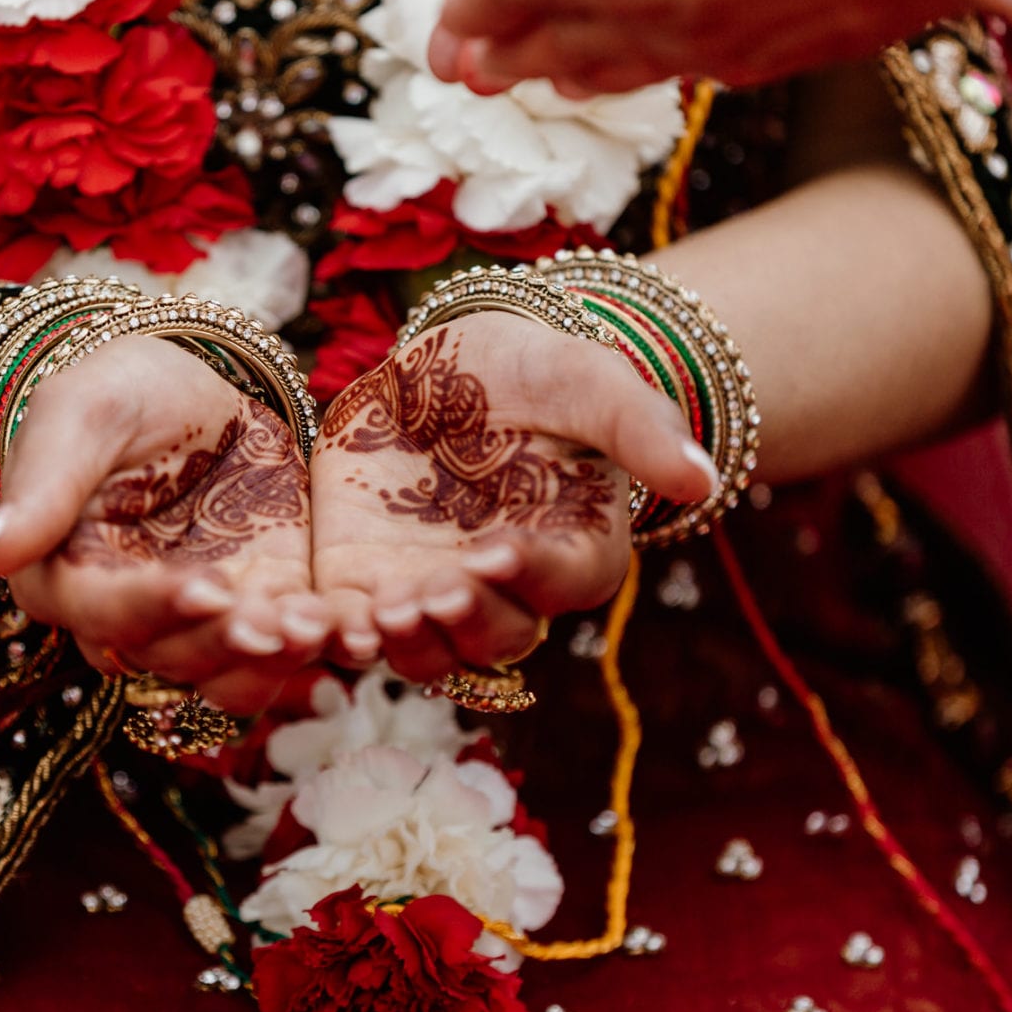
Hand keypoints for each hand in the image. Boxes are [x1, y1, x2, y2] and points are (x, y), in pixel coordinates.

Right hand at [0, 337, 327, 713]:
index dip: (150, 607)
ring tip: (320, 630)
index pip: (99, 610)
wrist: (190, 391)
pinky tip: (351, 630)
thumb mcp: (83, 415)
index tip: (203, 587)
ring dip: (274, 662)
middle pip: (169, 656)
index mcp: (64, 573)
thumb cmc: (118, 395)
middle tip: (276, 622)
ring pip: (226, 675)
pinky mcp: (260, 607)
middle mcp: (127, 615)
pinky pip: (283, 650)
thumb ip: (44, 485)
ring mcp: (198, 620)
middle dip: (225, 643)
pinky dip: (316, 649)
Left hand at [310, 312, 713, 681]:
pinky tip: (308, 625)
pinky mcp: (365, 584)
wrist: (453, 362)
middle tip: (434, 591)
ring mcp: (432, 594)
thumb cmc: (538, 371)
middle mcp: (506, 592)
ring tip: (374, 619)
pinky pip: (351, 628)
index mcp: (573, 551)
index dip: (533, 574)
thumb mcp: (586, 380)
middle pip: (492, 634)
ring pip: (422, 649)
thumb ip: (639, 427)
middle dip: (463, 618)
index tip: (502, 550)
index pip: (564, 582)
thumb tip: (703, 480)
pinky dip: (333, 637)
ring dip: (401, 642)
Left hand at [359, 0, 968, 95]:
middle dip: (495, 49)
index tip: (440, 3)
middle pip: (547, 39)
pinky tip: (646, 65)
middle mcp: (647, 8)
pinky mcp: (785, 43)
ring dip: (562, 67)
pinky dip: (642, 68)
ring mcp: (719, 34)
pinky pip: (688, 68)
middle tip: (459, 65)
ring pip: (616, 62)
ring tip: (533, 78)